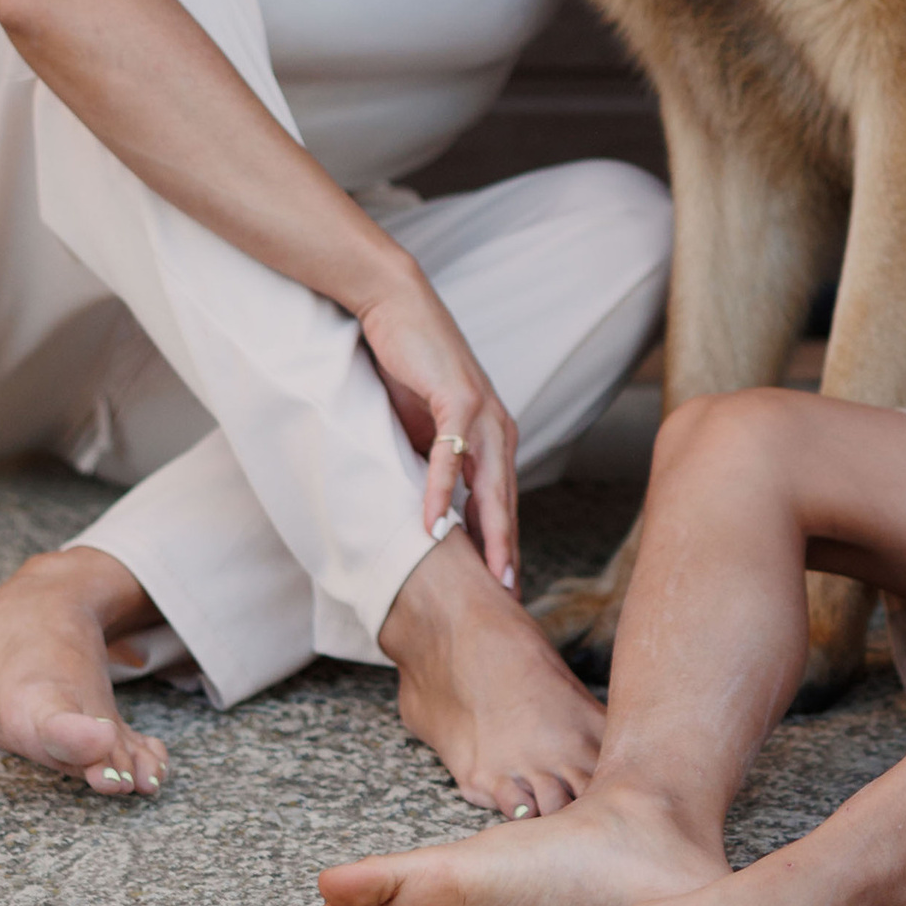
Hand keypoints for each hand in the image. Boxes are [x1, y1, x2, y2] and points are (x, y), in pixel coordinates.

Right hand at [355, 267, 521, 585]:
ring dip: (491, 532)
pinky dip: (440, 490)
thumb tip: (427, 510)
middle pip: (506, 502)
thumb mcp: (422, 428)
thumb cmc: (407, 367)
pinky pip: (448, 454)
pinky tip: (432, 523)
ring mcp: (482, 413)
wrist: (395, 307)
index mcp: (493, 439)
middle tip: (511, 598)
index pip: (502, 503)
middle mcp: (497, 430)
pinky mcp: (457, 397)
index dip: (505, 546)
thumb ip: (432, 465)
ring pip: (489, 485)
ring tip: (491, 573)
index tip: (506, 588)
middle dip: (509, 552)